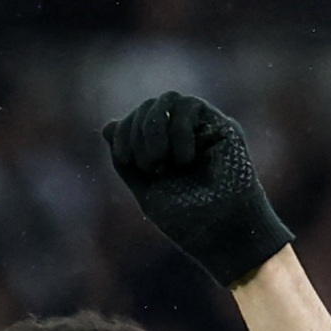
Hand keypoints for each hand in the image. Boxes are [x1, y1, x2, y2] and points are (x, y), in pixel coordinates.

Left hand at [101, 90, 294, 289]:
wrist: (221, 230)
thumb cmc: (186, 218)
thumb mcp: (146, 188)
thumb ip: (127, 160)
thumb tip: (109, 125)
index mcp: (161, 149)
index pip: (133, 120)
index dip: (123, 133)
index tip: (125, 159)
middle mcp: (180, 135)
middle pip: (147, 107)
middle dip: (138, 133)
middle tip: (150, 165)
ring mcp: (201, 128)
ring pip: (168, 99)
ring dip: (155, 128)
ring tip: (162, 161)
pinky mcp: (222, 125)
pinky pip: (190, 105)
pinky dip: (180, 130)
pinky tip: (185, 159)